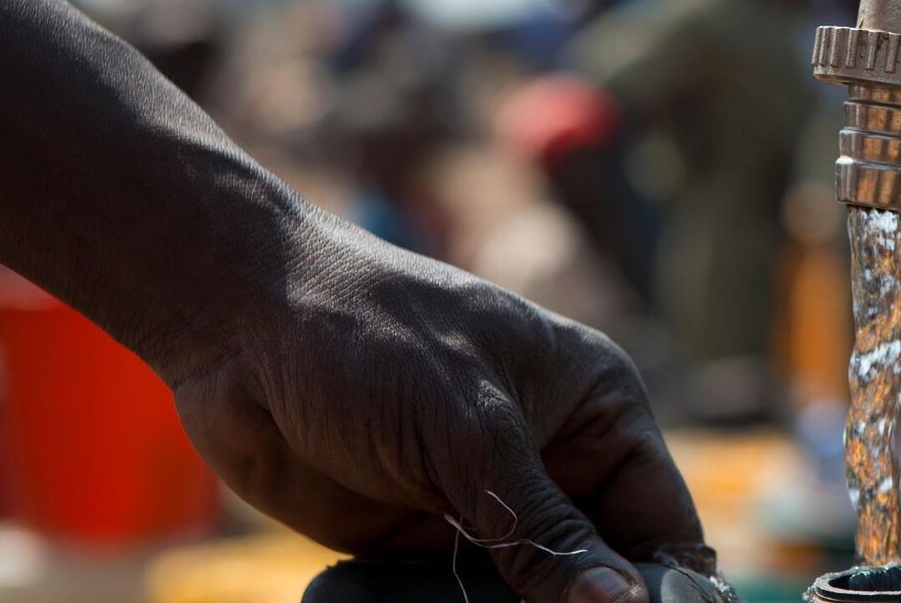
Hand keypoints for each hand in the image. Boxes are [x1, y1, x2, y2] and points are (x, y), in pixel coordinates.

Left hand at [169, 220, 709, 602]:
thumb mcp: (467, 428)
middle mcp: (551, 458)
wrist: (234, 324)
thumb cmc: (368, 335)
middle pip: (603, 568)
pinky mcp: (420, 536)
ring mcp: (484, 500)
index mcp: (593, 407)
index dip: (665, 587)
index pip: (660, 519)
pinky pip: (462, 600)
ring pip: (534, 594)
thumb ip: (540, 526)